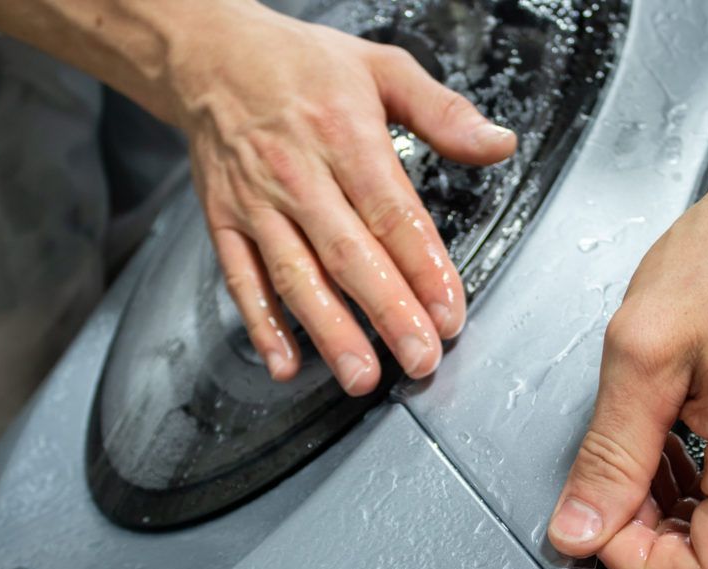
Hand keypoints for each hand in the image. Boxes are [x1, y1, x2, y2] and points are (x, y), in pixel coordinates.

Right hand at [172, 3, 515, 391]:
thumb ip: (443, 111)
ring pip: (296, 275)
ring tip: (361, 375)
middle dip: (388, 311)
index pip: (392, 213)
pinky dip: (261, 325)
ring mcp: (257, 203)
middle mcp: (299, 174)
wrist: (209, 54)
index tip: (450, 311)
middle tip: (419, 358)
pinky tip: (285, 362)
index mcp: (345, 135)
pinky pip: (241, 279)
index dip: (424, 267)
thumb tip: (498, 142)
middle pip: (349, 253)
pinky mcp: (223, 221)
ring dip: (330, 330)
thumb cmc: (301, 65)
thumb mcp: (382, 68)